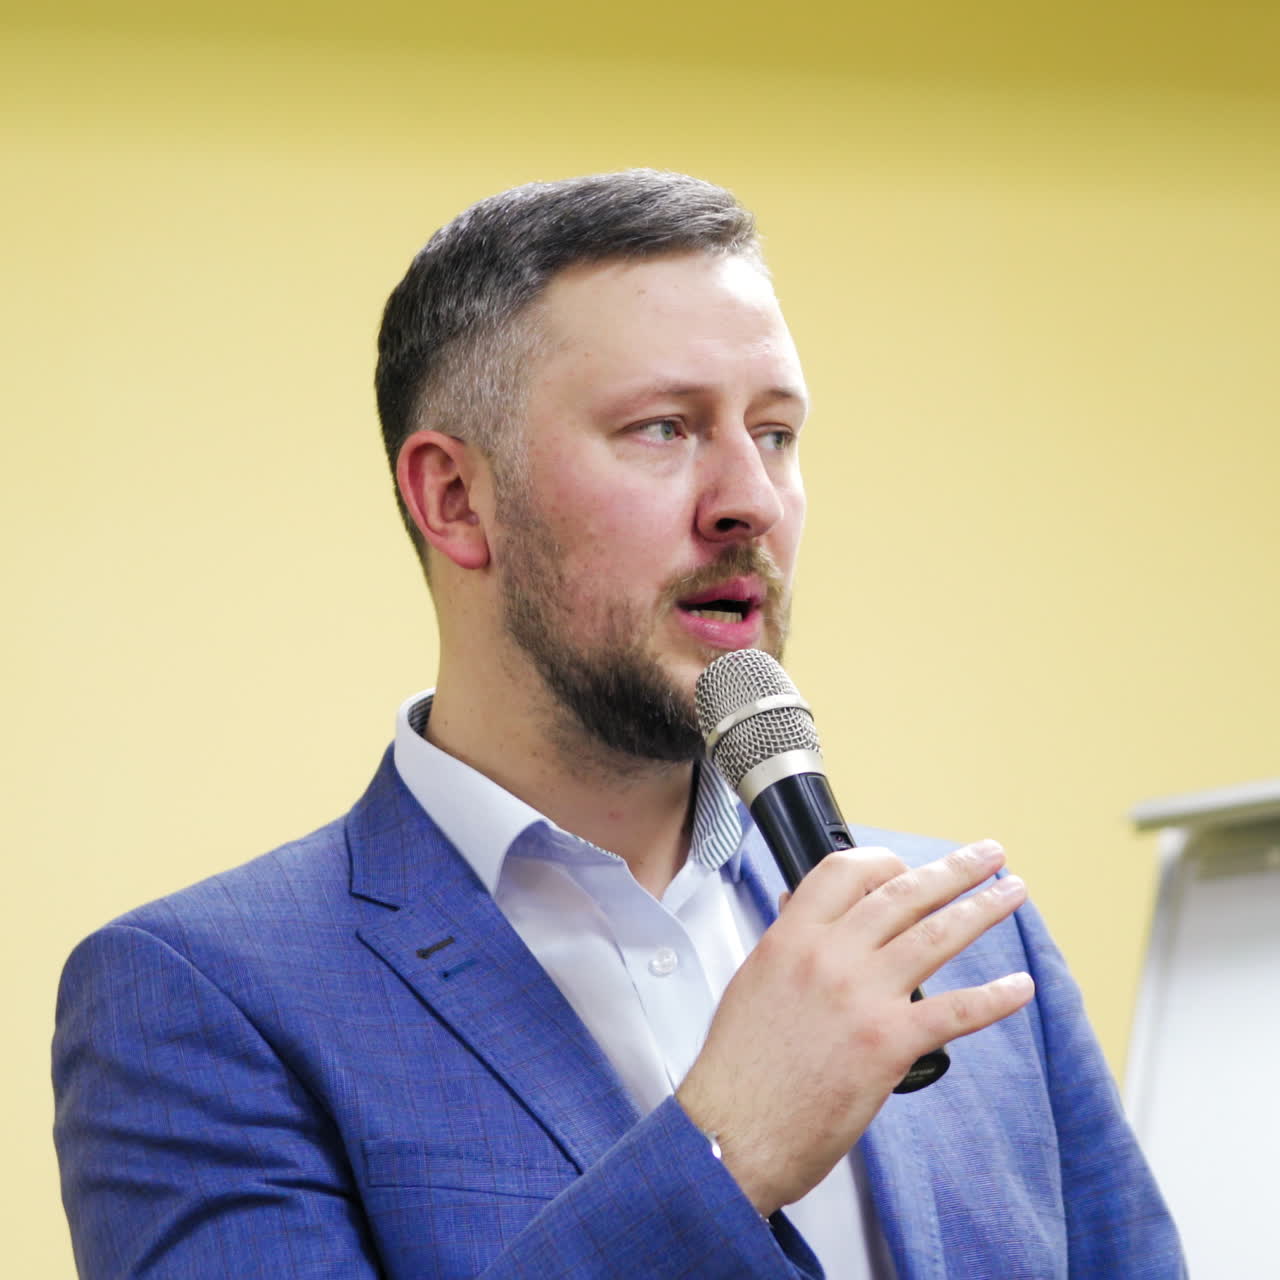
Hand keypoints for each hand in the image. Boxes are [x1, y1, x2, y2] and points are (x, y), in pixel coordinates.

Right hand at [675, 839, 1032, 1215]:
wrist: (732, 1131)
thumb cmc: (739, 1068)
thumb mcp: (752, 984)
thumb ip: (787, 947)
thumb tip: (802, 918)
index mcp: (791, 937)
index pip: (846, 872)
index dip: (885, 861)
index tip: (909, 866)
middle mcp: (829, 956)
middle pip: (903, 893)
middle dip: (954, 869)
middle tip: (988, 855)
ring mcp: (861, 997)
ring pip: (936, 935)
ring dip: (982, 909)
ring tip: (1012, 892)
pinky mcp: (888, 1044)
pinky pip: (955, 1010)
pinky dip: (994, 996)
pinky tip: (1019, 986)